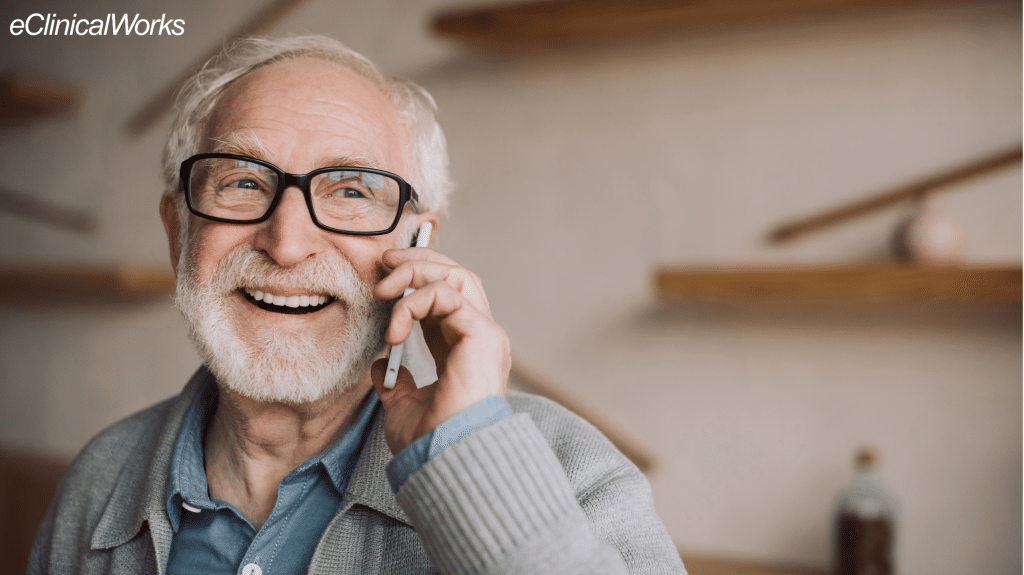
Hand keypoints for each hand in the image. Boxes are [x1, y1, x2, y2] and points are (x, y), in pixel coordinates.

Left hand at [371, 246, 509, 453]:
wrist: (446, 457)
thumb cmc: (431, 440)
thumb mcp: (403, 405)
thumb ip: (396, 382)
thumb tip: (379, 365)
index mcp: (462, 349)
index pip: (444, 296)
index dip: (415, 280)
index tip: (383, 280)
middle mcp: (478, 335)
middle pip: (455, 275)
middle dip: (418, 262)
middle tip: (384, 262)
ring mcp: (484, 332)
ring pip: (455, 276)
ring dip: (415, 272)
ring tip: (384, 289)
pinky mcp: (482, 333)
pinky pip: (447, 294)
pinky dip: (415, 302)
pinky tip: (395, 329)